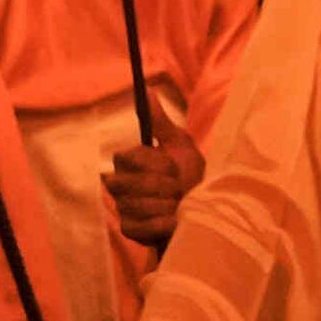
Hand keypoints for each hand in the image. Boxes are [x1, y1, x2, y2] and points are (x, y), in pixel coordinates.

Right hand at [106, 127, 203, 251]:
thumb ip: (161, 122)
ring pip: (139, 205)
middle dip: (163, 186)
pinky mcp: (129, 229)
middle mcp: (118, 183)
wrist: (201, 209)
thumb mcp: (179, 145)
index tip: (174, 168)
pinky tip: (175, 220)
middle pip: (131, 183)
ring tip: (178, 203)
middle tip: (178, 188)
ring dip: (168, 204)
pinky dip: (165, 223)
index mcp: (127, 161)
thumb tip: (147, 90)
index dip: (155, 164)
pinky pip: (144, 226)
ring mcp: (122, 207)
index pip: (128, 157)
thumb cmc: (188, 174)